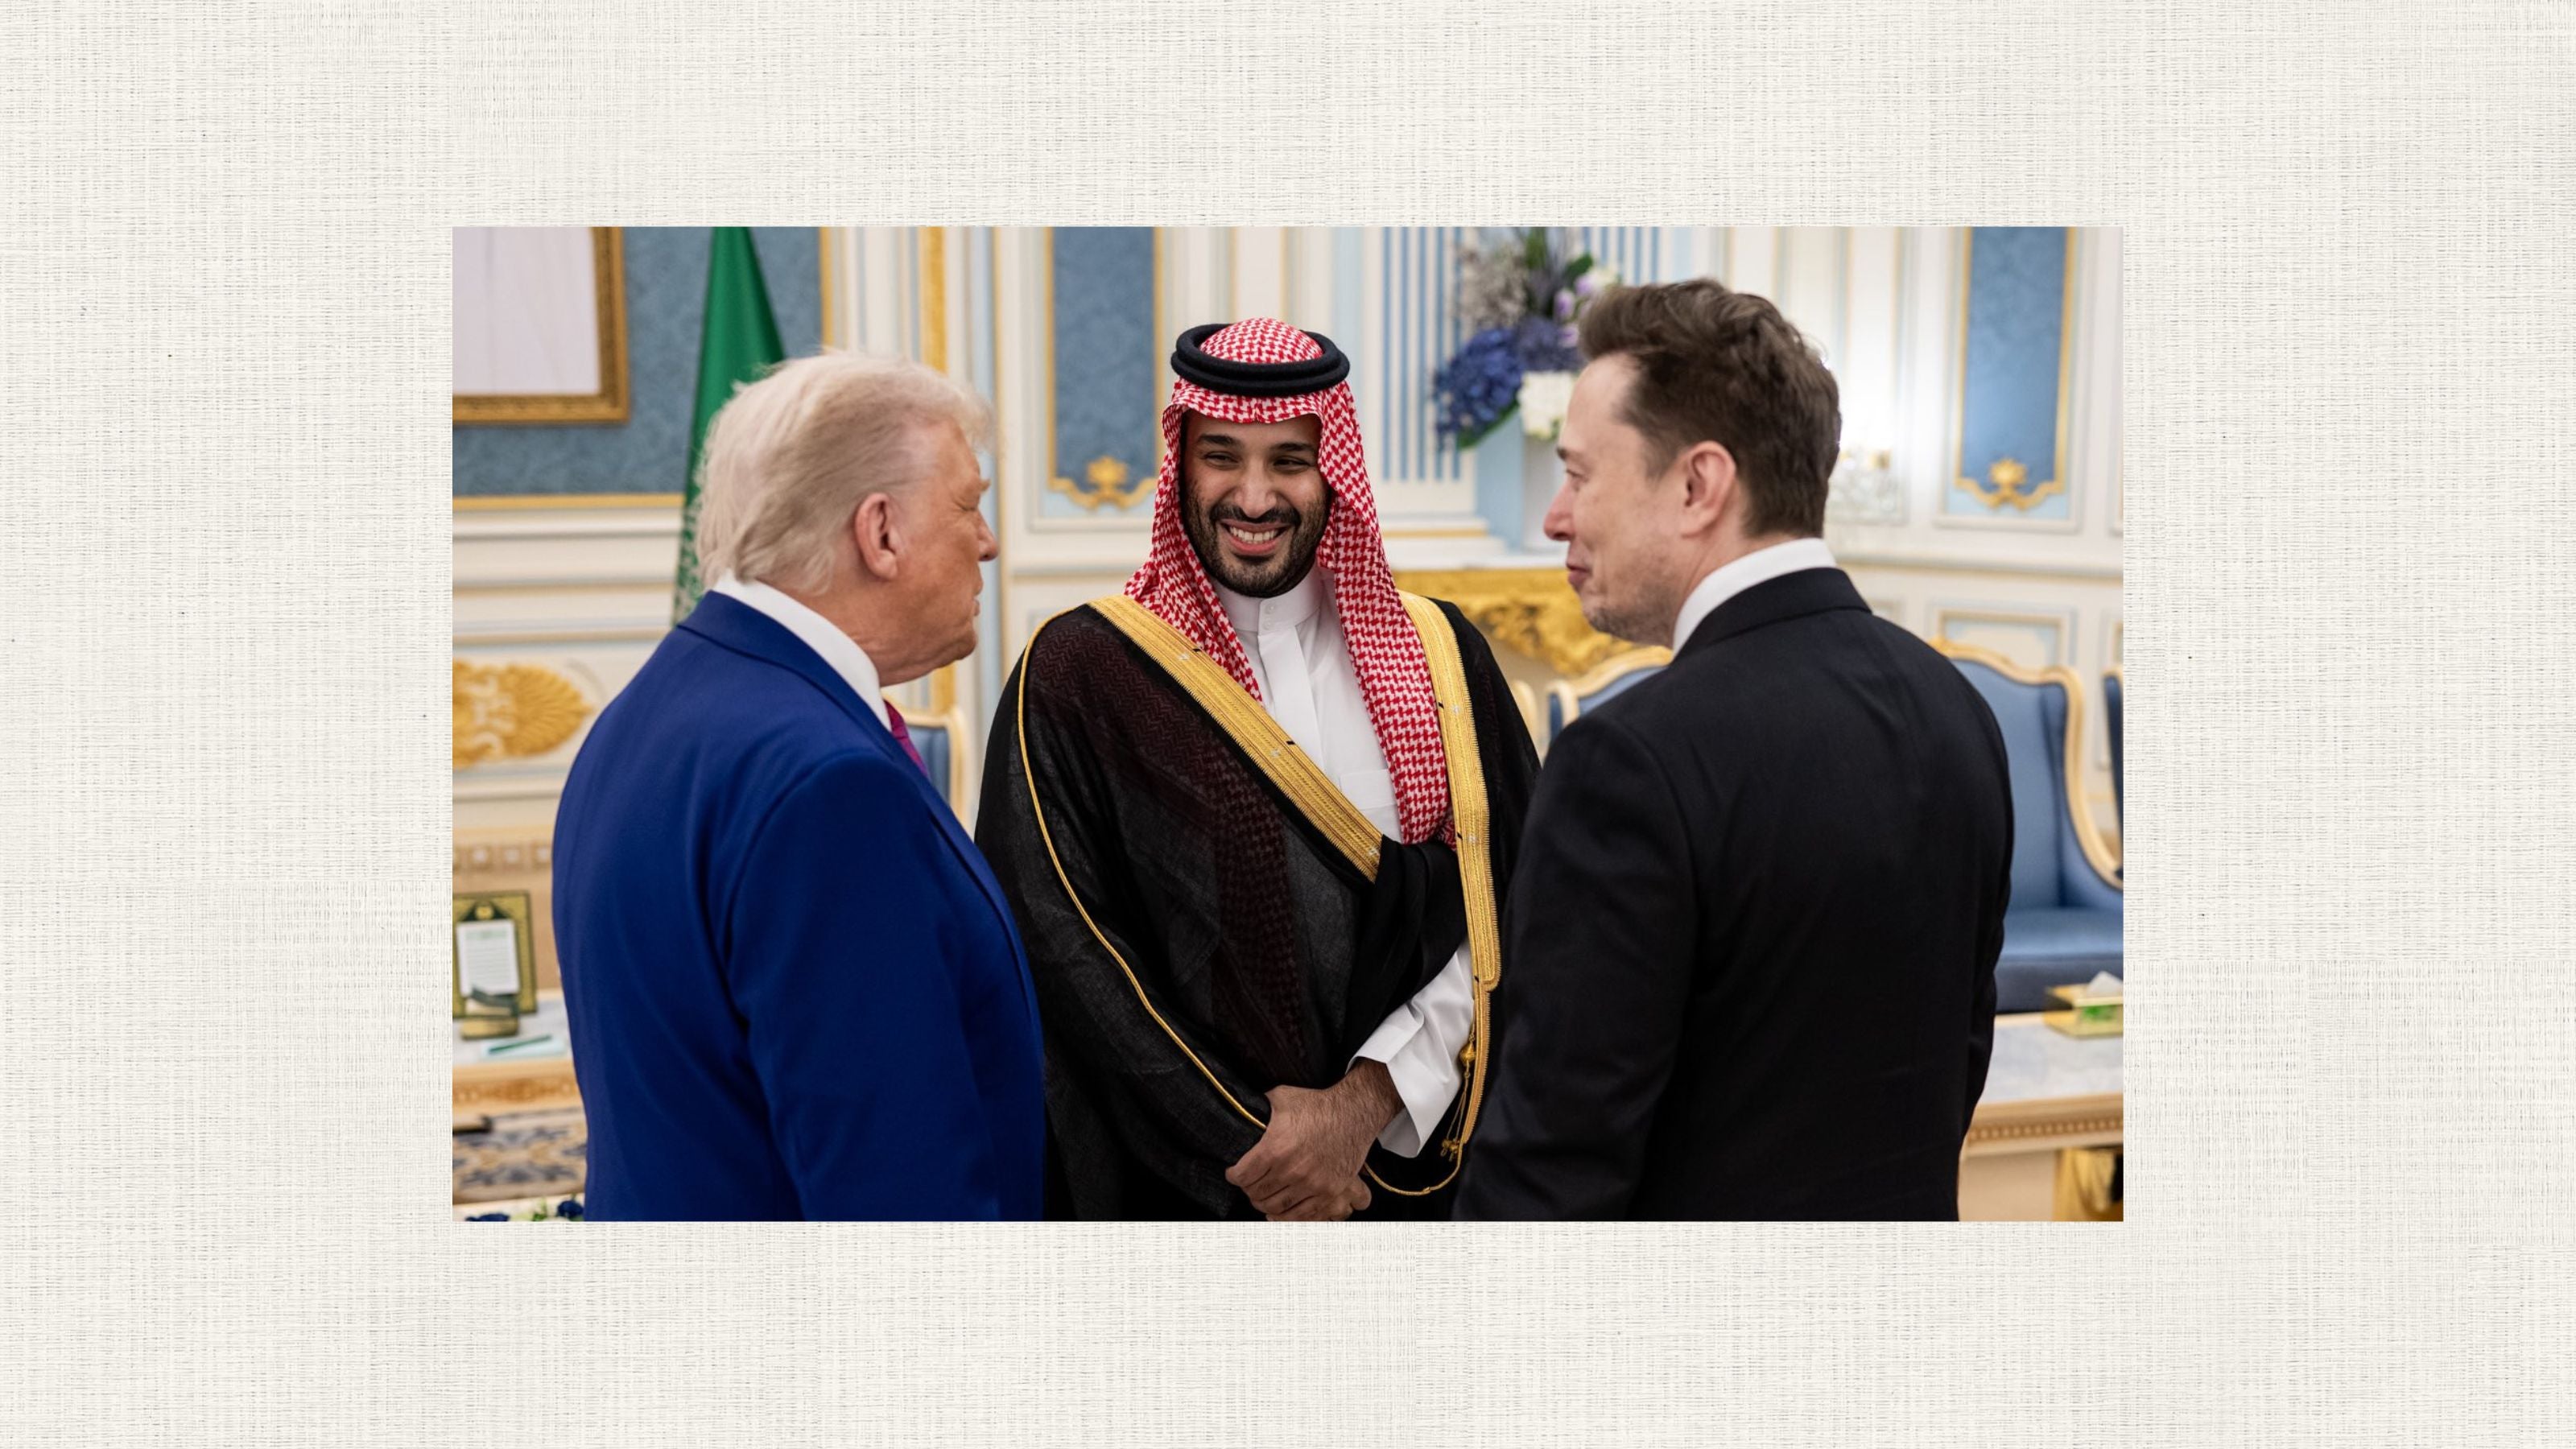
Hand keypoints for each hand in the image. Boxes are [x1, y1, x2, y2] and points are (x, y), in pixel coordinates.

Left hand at [1226, 1062, 1402, 1220]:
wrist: (1353, 1113)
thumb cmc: (1316, 1104)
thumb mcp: (1280, 1098)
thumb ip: (1258, 1110)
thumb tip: (1239, 1113)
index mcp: (1275, 1147)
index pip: (1242, 1175)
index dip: (1233, 1176)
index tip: (1233, 1173)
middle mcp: (1291, 1169)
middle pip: (1257, 1193)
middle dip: (1248, 1189)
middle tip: (1248, 1184)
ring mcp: (1311, 1183)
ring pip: (1275, 1207)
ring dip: (1263, 1203)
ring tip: (1261, 1196)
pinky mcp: (1328, 1192)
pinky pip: (1300, 1214)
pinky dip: (1285, 1216)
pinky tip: (1278, 1210)